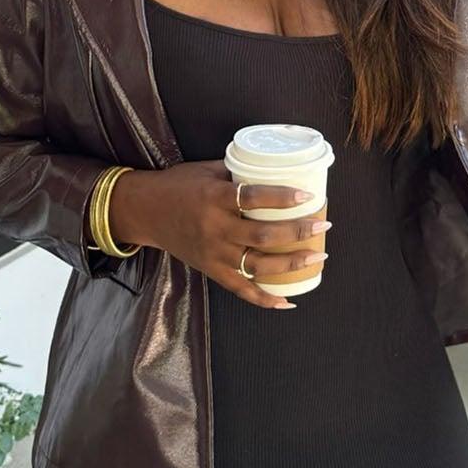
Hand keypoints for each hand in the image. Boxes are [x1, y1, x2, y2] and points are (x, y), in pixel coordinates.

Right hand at [108, 162, 330, 310]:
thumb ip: (238, 171)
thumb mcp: (206, 169)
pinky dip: (265, 298)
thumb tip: (275, 167)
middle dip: (297, 232)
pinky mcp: (210, 270)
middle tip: (322, 225)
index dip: (282, 198)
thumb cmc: (178, 185)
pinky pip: (241, 289)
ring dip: (291, 263)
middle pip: (262, 236)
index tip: (307, 195)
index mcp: (214, 197)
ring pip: (257, 265)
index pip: (253, 197)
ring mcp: (213, 253)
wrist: (145, 211)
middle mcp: (215, 228)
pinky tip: (288, 300)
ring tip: (317, 256)